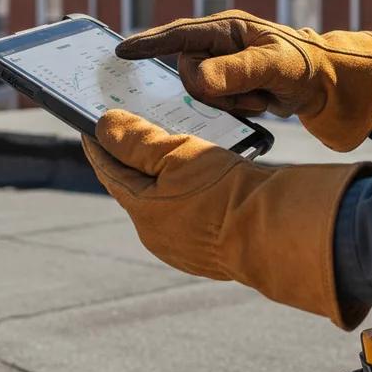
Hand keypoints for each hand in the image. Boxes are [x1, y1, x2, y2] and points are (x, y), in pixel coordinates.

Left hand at [83, 109, 371, 329]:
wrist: (280, 231)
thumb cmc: (226, 192)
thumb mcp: (177, 155)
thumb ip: (137, 141)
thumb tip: (103, 126)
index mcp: (143, 213)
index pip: (110, 170)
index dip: (99, 144)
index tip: (91, 123)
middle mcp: (159, 235)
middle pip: (138, 187)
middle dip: (133, 159)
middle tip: (132, 129)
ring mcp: (187, 247)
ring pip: (167, 201)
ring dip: (165, 175)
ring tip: (170, 147)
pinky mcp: (215, 248)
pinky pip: (193, 213)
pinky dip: (190, 191)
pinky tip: (203, 175)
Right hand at [116, 10, 371, 151]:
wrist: (327, 86)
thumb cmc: (303, 65)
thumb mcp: (274, 66)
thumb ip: (236, 70)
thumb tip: (196, 79)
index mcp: (226, 29)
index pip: (179, 35)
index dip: (149, 43)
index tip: (121, 52)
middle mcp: (218, 44)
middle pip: (187, 73)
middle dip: (216, 90)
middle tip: (252, 92)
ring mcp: (221, 66)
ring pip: (198, 93)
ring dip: (230, 101)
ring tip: (261, 96)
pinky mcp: (227, 86)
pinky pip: (213, 104)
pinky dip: (236, 108)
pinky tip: (260, 102)